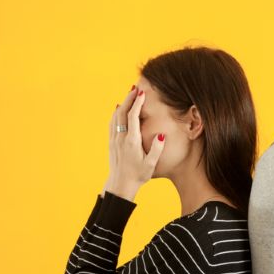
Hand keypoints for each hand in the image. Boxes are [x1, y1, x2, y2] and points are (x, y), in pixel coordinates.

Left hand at [101, 86, 165, 200]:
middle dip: (128, 99)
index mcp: (132, 141)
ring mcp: (114, 140)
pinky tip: (119, 108)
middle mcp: (121, 138)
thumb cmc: (138, 175)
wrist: (120, 185)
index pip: (133, 116)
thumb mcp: (151, 164)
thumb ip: (156, 149)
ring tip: (129, 94)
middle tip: (135, 88)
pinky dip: (116, 113)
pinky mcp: (111, 142)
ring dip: (122, 104)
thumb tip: (161, 135)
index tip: (142, 93)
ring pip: (116, 116)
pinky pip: (112, 123)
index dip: (137, 103)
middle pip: (122, 112)